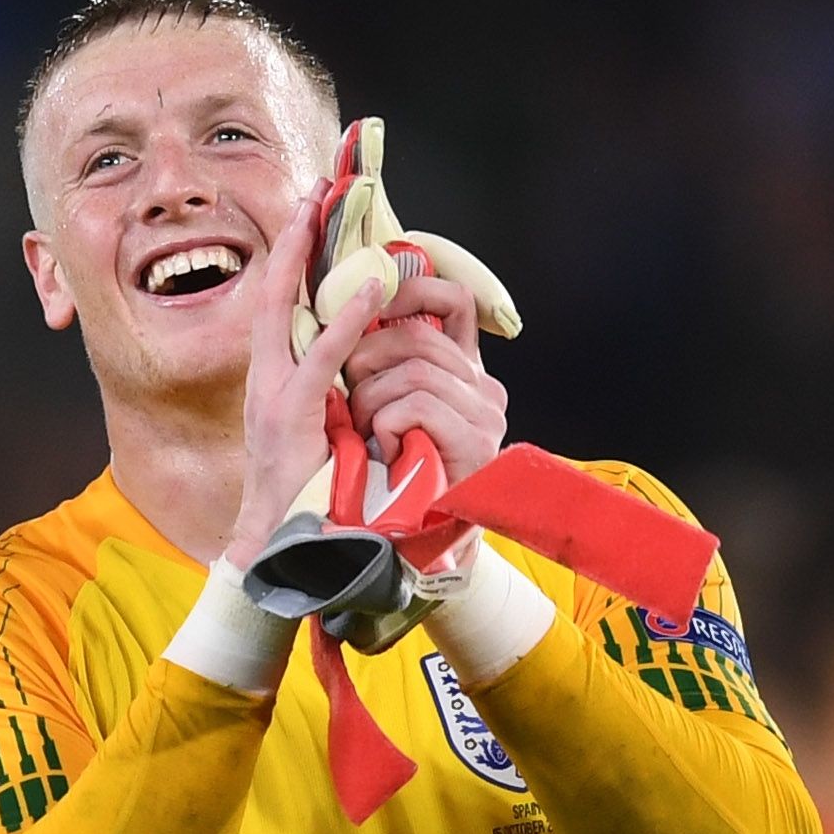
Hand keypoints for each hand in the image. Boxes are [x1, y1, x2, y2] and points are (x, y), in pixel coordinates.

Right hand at [226, 198, 378, 568]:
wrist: (280, 549)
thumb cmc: (307, 497)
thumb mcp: (324, 433)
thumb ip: (337, 395)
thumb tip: (369, 366)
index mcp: (272, 381)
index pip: (280, 305)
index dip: (294, 257)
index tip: (313, 211)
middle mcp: (263, 379)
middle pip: (273, 291)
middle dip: (294, 237)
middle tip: (318, 189)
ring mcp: (270, 395)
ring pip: (285, 311)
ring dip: (307, 258)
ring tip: (330, 213)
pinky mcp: (290, 417)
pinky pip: (321, 360)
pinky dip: (347, 323)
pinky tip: (373, 292)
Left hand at [343, 271, 506, 483]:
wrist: (407, 544)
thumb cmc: (383, 476)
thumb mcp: (377, 408)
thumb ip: (382, 365)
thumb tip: (351, 316)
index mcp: (460, 371)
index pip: (456, 301)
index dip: (417, 289)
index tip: (376, 301)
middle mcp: (482, 386)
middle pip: (418, 335)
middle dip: (367, 359)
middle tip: (348, 396)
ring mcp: (485, 414)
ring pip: (415, 370)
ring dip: (371, 400)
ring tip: (364, 433)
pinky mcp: (477, 442)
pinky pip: (418, 405)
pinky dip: (386, 424)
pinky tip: (384, 449)